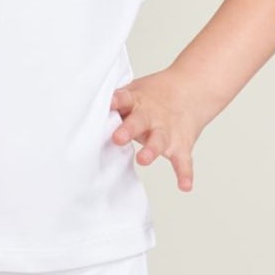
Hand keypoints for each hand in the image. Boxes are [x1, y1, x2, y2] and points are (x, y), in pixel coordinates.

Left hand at [109, 69, 205, 192]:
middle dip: (128, 130)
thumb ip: (114, 106)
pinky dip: (185, 174)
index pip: (124, 99)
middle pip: (139, 122)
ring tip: (143, 159)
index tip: (109, 103)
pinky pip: (183, 161)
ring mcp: (166, 132)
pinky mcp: (181, 145)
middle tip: (118, 138)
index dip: (116, 101)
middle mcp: (151, 117)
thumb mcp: (134, 93)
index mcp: (136, 102)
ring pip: (158, 141)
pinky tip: (184, 186)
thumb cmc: (152, 97)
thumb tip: (81, 116)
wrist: (193, 88)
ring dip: (151, 150)